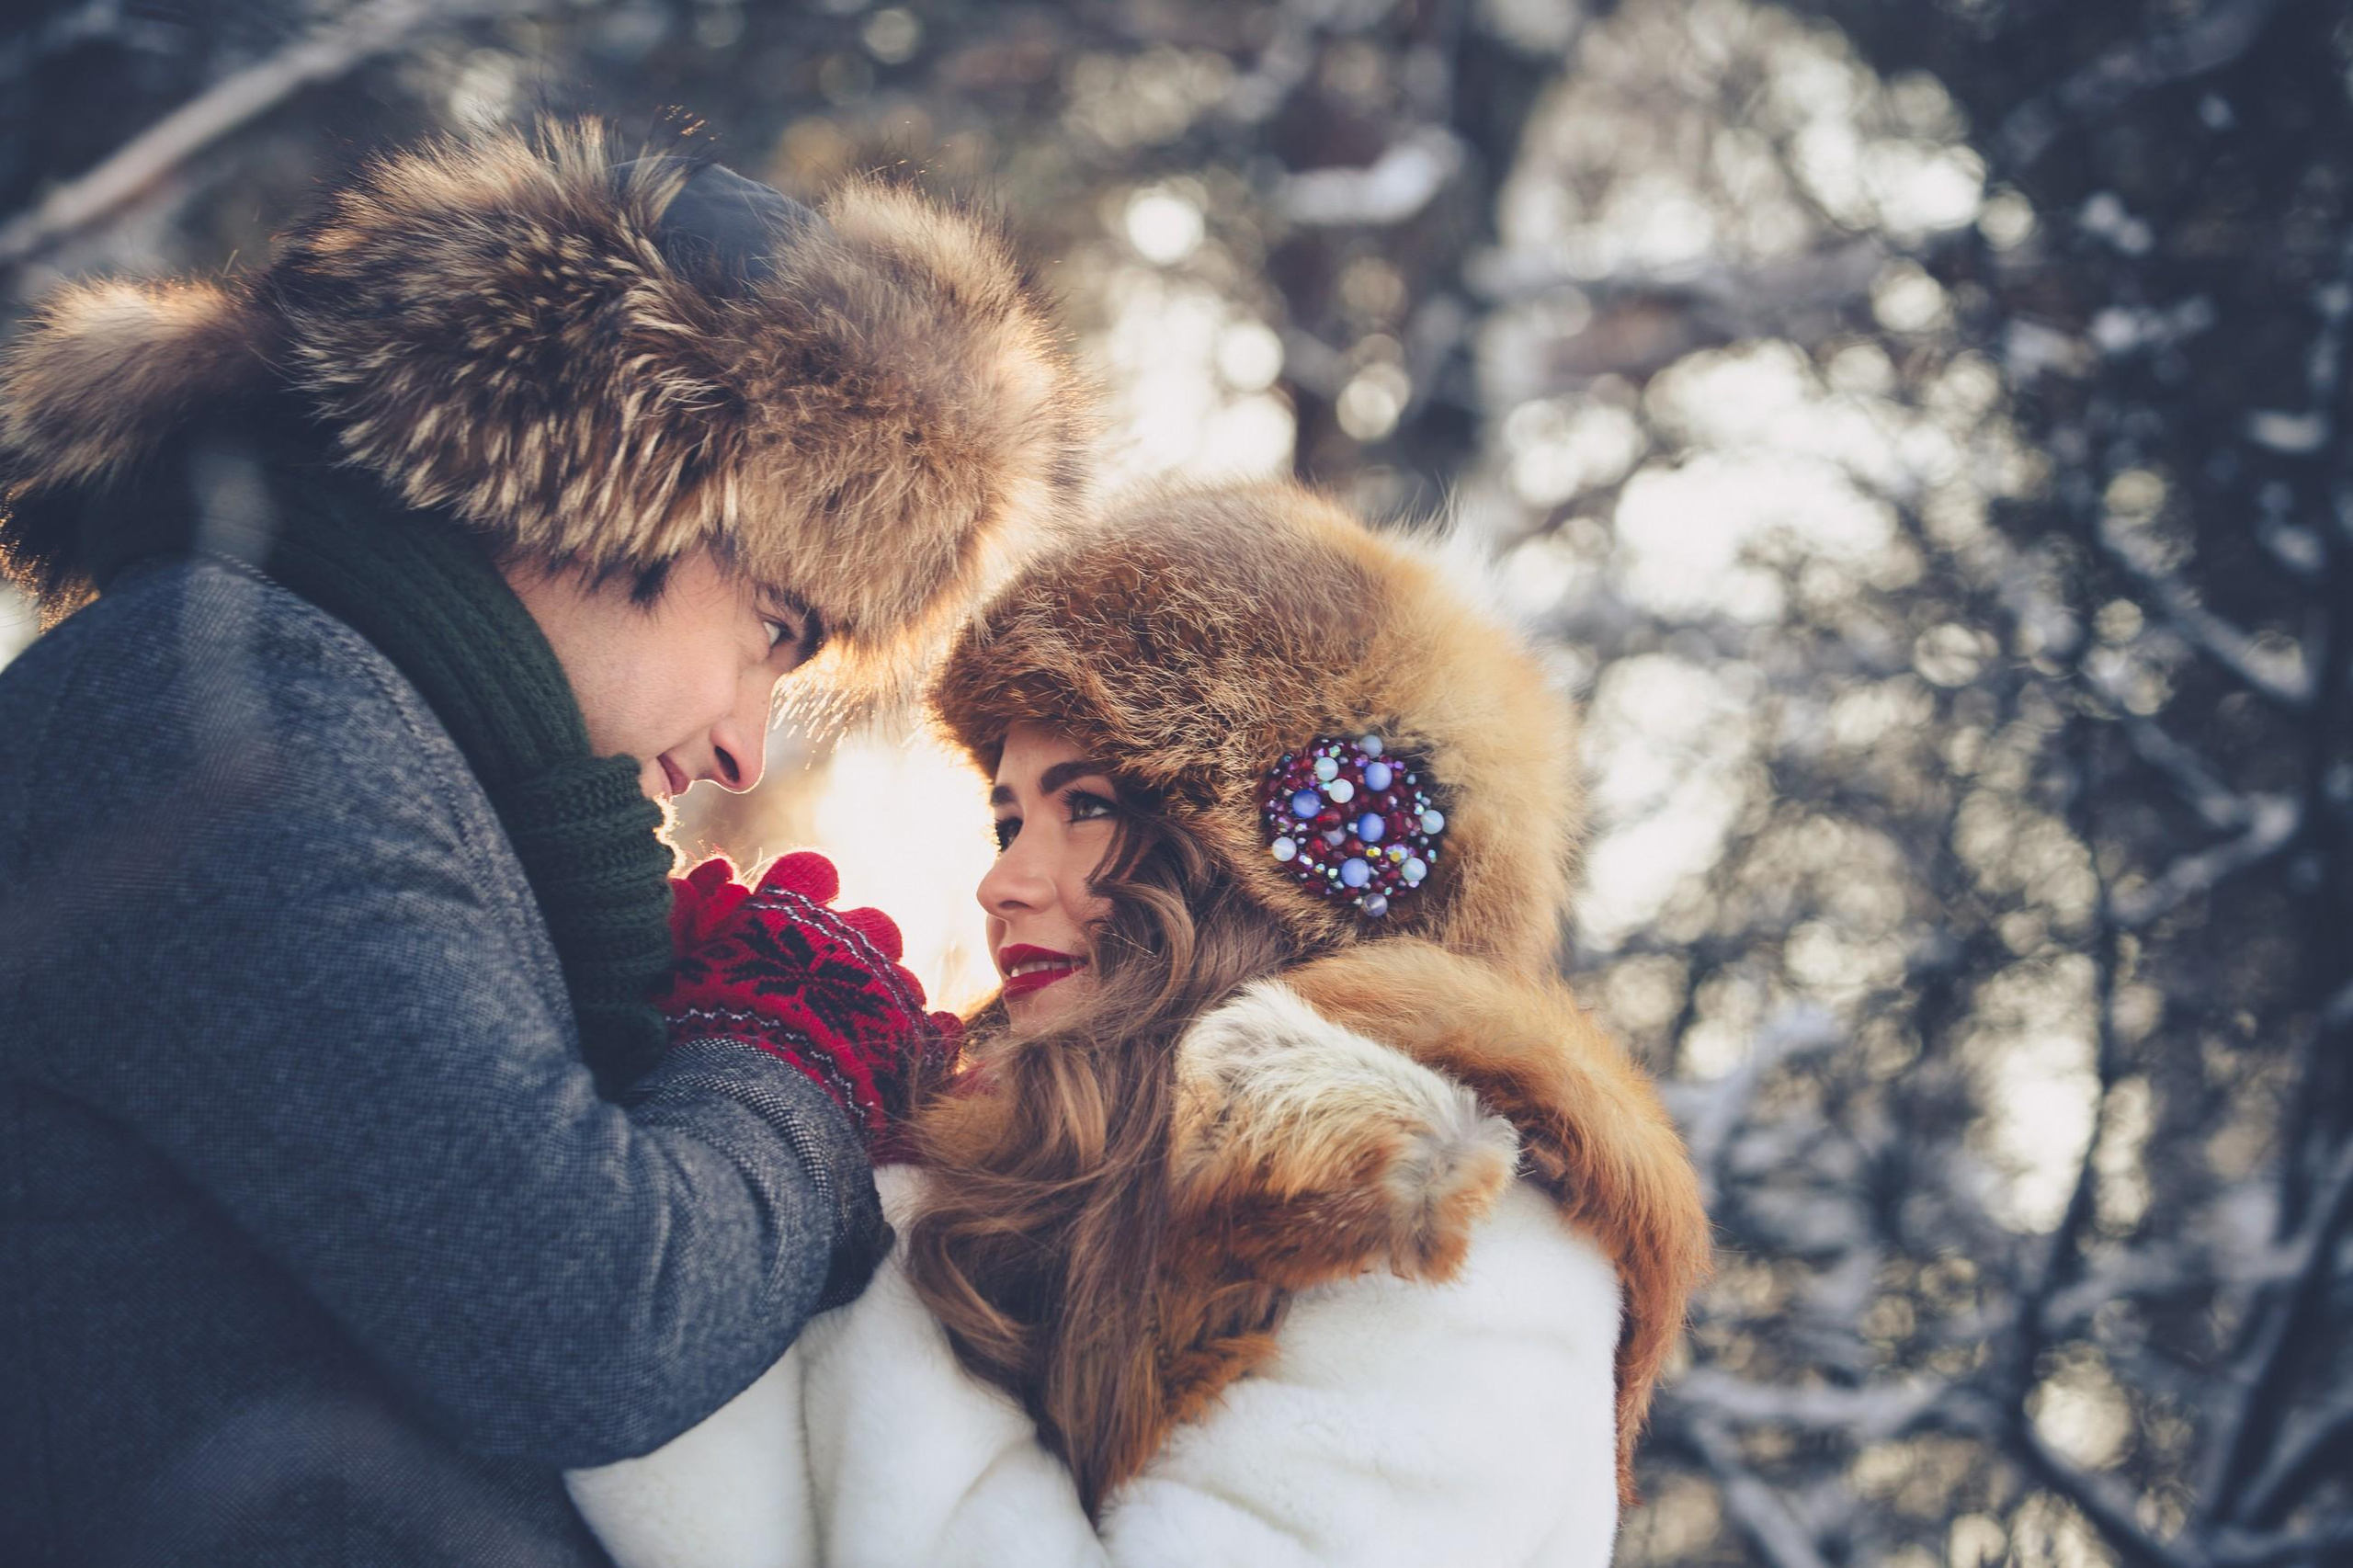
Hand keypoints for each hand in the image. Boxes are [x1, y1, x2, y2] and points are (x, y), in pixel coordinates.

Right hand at [657, 852, 958, 1160]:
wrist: (746, 1101)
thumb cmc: (700, 1037)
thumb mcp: (680, 973)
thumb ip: (695, 920)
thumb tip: (717, 873)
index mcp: (787, 913)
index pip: (811, 873)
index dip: (811, 893)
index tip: (804, 916)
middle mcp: (843, 939)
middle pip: (875, 926)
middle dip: (861, 955)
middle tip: (835, 991)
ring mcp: (884, 986)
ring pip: (905, 979)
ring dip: (887, 1002)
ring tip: (861, 1039)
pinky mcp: (914, 1037)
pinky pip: (939, 1031)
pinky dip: (929, 1041)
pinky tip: (912, 1056)